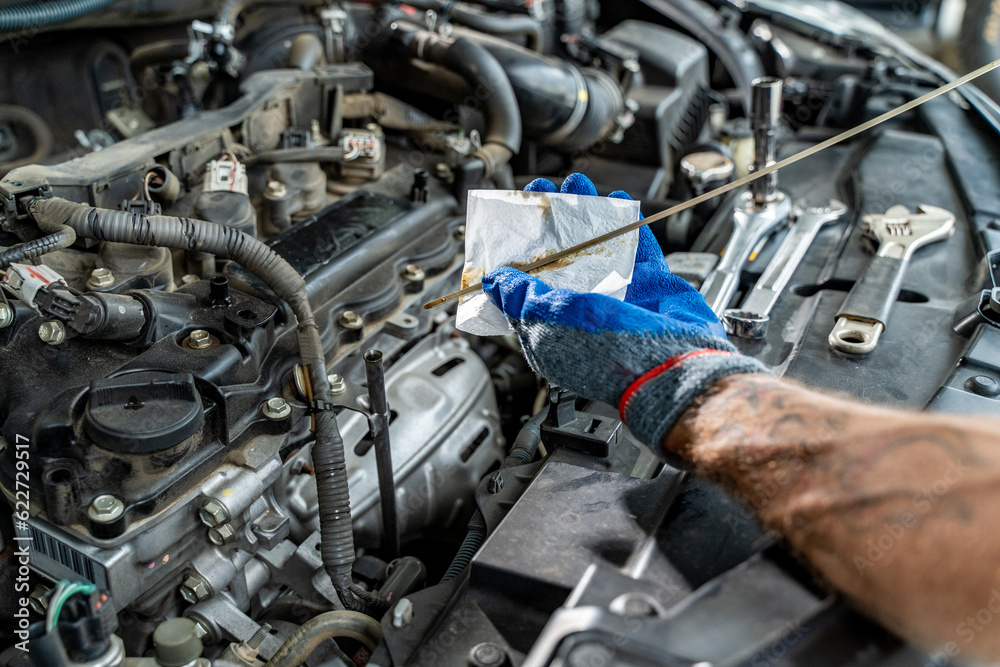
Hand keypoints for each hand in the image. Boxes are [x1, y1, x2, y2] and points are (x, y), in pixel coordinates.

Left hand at [482, 173, 767, 446]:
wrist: (674, 367)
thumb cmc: (609, 354)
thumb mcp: (547, 321)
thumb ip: (520, 297)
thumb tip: (492, 281)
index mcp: (552, 331)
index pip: (526, 289)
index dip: (516, 257)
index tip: (509, 225)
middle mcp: (585, 315)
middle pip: (561, 261)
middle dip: (549, 225)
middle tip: (540, 194)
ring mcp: (621, 300)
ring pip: (598, 248)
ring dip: (586, 215)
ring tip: (576, 185)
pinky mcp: (652, 287)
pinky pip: (637, 248)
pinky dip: (627, 224)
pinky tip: (618, 202)